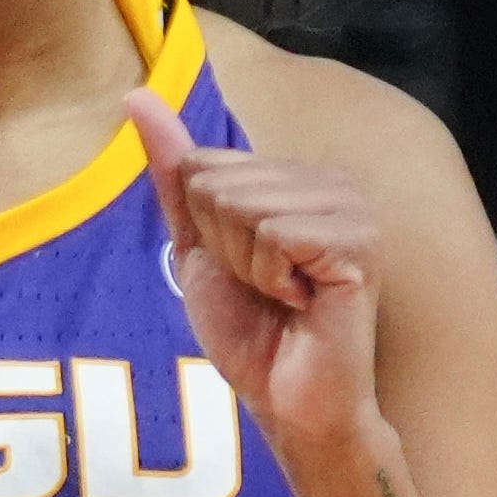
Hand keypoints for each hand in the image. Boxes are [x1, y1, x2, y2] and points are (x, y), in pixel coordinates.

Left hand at [128, 89, 382, 455]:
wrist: (289, 402)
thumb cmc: (251, 329)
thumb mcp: (198, 244)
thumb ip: (174, 172)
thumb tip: (136, 94)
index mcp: (296, 176)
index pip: (202, 165)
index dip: (204, 229)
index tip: (244, 271)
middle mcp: (332, 181)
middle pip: (218, 183)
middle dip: (224, 248)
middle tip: (265, 290)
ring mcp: (353, 208)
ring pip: (243, 206)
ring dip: (248, 267)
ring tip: (285, 297)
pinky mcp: (360, 242)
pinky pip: (275, 235)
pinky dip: (272, 279)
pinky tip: (303, 304)